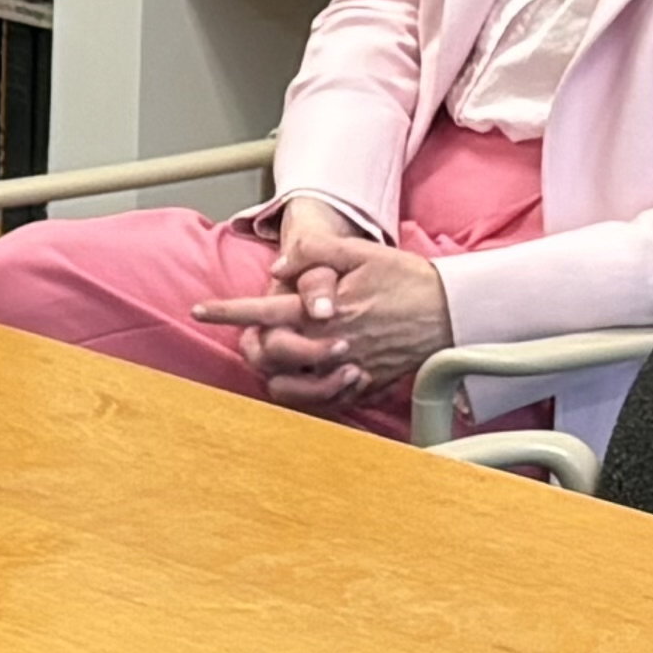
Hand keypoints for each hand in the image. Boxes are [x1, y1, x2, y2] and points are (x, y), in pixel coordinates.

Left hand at [196, 212, 453, 410]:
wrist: (451, 311)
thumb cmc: (406, 279)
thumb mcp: (361, 252)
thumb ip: (315, 253)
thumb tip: (278, 267)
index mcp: (323, 311)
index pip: (262, 312)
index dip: (227, 310)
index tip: (200, 309)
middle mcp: (329, 344)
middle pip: (266, 354)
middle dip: (247, 343)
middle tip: (242, 332)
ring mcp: (344, 369)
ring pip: (286, 386)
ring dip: (270, 372)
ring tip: (267, 355)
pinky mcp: (361, 386)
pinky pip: (319, 401)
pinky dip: (303, 391)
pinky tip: (300, 374)